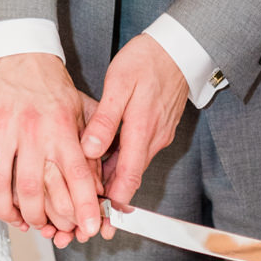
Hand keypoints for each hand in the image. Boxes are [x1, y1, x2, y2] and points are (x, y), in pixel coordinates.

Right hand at [0, 54, 104, 242]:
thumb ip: (89, 145)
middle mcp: (33, 129)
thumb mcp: (79, 109)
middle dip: (40, 217)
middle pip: (33, 188)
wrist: (17, 49)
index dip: (84, 206)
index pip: (76, 174)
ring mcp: (2, 127)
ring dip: (7, 211)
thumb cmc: (49, 84)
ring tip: (18, 220)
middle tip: (46, 227)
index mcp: (62, 126)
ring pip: (0, 184)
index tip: (89, 228)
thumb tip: (100, 183)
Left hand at [81, 34, 189, 206]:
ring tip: (86, 182)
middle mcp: (154, 139)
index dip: (112, 201)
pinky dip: (120, 159)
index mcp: (142, 131)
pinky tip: (101, 155)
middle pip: (128, 177)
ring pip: (132, 165)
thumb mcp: (119, 84)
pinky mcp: (158, 129)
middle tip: (82, 204)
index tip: (94, 213)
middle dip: (106, 193)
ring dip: (112, 176)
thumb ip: (105, 120)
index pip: (128, 179)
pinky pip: (138, 152)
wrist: (178, 47)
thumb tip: (90, 149)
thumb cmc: (147, 60)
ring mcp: (158, 135)